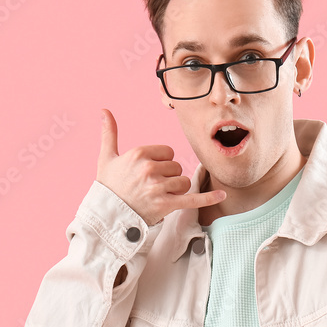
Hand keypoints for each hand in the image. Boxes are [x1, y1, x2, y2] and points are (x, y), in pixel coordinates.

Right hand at [96, 109, 224, 226]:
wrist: (107, 217)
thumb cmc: (108, 187)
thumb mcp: (106, 158)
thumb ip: (109, 133)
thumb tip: (104, 109)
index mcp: (139, 154)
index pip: (168, 152)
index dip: (161, 163)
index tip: (148, 173)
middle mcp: (149, 169)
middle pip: (176, 167)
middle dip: (168, 178)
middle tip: (150, 188)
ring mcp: (158, 188)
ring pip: (183, 182)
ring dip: (175, 191)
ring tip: (157, 197)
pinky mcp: (166, 205)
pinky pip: (192, 199)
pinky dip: (208, 198)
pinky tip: (222, 195)